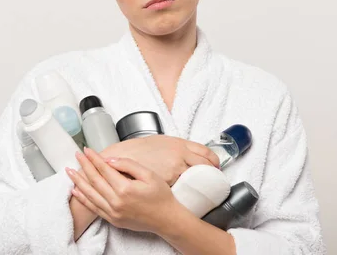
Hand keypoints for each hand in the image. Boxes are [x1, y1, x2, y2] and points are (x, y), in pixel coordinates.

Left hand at [67, 147, 182, 234]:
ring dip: (79, 181)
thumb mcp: (149, 175)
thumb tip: (109, 160)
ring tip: (70, 171)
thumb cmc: (160, 196)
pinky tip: (76, 190)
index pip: (104, 169)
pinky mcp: (112, 220)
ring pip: (90, 194)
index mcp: (125, 189)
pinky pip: (93, 208)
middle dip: (84, 166)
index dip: (94, 158)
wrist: (166, 220)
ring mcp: (113, 213)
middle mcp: (116, 202)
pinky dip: (83, 199)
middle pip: (95, 180)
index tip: (87, 149)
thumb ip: (128, 165)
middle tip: (77, 155)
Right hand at [99, 135, 219, 185]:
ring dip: (203, 185)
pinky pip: (184, 190)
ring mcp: (174, 172)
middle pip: (207, 167)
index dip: (215, 162)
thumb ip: (177, 147)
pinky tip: (189, 196)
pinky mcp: (166, 184)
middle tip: (215, 179)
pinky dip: (189, 194)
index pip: (207, 153)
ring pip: (198, 181)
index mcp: (179, 145)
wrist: (120, 158)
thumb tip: (191, 153)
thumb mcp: (161, 141)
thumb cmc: (139, 149)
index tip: (216, 166)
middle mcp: (179, 158)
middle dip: (213, 174)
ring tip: (205, 189)